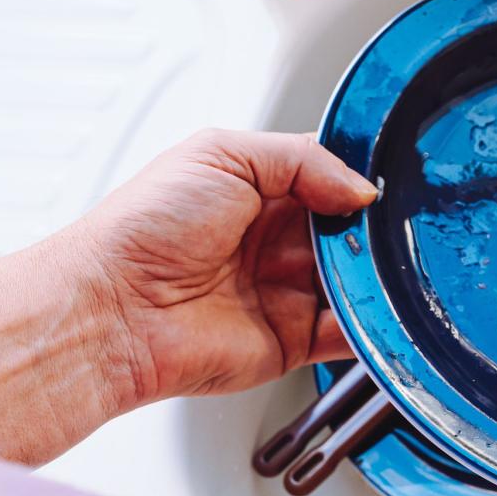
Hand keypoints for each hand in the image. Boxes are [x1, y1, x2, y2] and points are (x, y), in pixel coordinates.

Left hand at [75, 130, 375, 409]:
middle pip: (352, 231)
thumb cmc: (142, 229)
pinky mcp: (293, 340)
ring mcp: (287, 290)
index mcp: (260, 191)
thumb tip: (359, 187)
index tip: (383, 181)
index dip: (359, 177)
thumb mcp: (223, 155)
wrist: (113, 310)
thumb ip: (301, 159)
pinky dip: (371, 324)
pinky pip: (348, 333)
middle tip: (380, 226)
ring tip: (377, 264)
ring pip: (358, 281)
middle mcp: (277, 240)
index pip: (330, 177)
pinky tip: (376, 306)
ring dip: (376, 275)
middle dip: (372, 228)